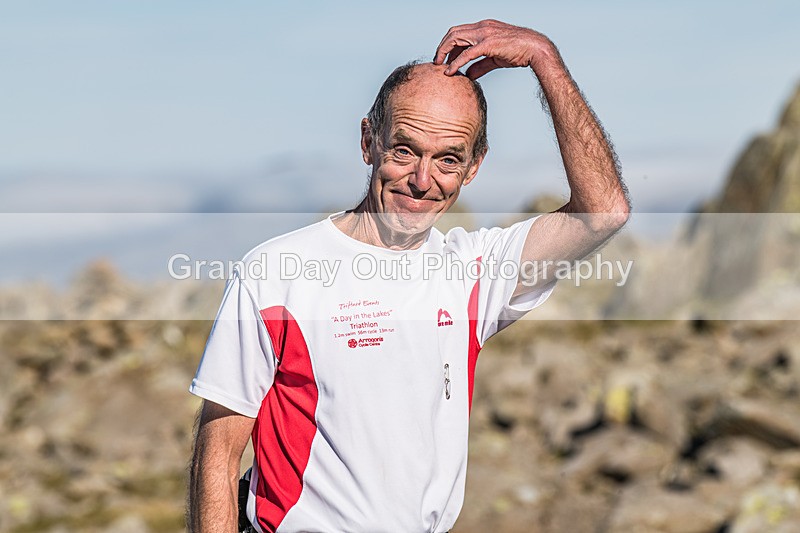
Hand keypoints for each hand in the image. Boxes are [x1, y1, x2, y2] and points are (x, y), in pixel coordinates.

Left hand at [433, 19, 558, 78]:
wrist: (535, 49)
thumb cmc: (518, 52)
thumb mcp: (495, 59)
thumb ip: (480, 66)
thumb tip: (468, 75)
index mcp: (484, 27)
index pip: (459, 31)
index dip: (448, 44)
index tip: (444, 58)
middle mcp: (482, 27)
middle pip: (453, 32)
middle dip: (442, 46)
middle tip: (437, 61)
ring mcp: (485, 33)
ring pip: (456, 38)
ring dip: (444, 52)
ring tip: (439, 65)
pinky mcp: (488, 44)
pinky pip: (466, 53)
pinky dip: (455, 63)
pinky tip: (449, 72)